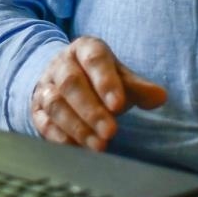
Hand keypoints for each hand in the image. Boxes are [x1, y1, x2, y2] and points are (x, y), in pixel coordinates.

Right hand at [30, 36, 167, 150]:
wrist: (64, 77)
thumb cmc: (99, 78)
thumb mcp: (120, 76)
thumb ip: (138, 87)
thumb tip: (159, 96)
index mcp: (85, 49)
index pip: (95, 60)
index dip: (106, 82)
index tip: (119, 105)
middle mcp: (62, 64)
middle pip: (71, 83)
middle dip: (92, 110)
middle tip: (111, 132)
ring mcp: (46, 85)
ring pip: (56, 104)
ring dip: (78, 127)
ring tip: (100, 145)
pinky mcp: (37, 108)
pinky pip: (44, 122)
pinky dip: (59, 137)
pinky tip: (77, 148)